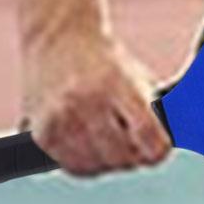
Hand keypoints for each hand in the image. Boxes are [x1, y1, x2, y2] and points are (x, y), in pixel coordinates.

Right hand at [20, 24, 171, 177]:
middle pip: (122, 157)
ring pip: (96, 167)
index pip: (149, 137)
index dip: (159, 150)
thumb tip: (161, 150)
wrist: (58, 36)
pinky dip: (83, 161)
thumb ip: (149, 112)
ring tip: (109, 141)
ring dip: (107, 162)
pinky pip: (71, 166)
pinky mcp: (42, 133)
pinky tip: (88, 144)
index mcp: (118, 83)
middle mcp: (87, 101)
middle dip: (132, 155)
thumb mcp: (137, 76)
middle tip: (132, 142)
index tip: (159, 148)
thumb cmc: (105, 59)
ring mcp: (61, 119)